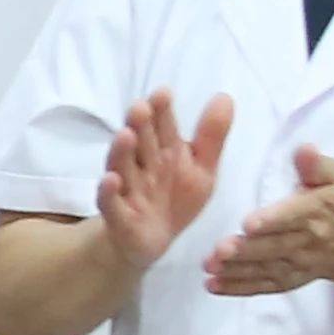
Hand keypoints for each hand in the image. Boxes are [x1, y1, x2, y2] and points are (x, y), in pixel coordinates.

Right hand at [94, 89, 238, 267]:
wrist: (149, 241)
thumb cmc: (175, 198)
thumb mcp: (201, 169)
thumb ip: (211, 136)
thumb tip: (225, 95)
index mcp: (162, 151)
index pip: (161, 127)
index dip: (161, 111)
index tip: (163, 93)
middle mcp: (142, 166)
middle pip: (140, 142)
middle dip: (140, 125)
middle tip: (141, 107)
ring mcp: (127, 190)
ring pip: (122, 167)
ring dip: (122, 152)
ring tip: (126, 134)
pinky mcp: (118, 218)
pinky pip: (110, 204)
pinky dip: (108, 192)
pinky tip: (110, 180)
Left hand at [202, 146, 333, 296]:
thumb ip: (317, 165)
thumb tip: (304, 149)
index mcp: (317, 211)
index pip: (294, 216)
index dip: (272, 220)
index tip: (248, 223)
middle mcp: (306, 241)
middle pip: (275, 247)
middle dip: (246, 250)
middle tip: (219, 250)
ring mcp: (297, 264)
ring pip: (266, 269)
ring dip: (237, 270)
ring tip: (210, 267)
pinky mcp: (288, 280)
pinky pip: (264, 286)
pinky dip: (239, 289)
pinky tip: (213, 286)